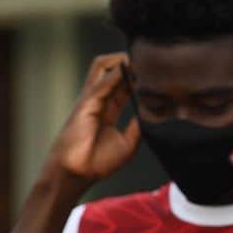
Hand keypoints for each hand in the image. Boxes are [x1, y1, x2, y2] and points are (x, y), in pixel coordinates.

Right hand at [45, 53, 140, 186]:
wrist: (77, 172)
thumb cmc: (98, 162)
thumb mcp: (128, 144)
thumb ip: (138, 127)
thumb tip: (151, 114)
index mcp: (108, 110)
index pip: (123, 86)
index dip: (137, 79)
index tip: (155, 77)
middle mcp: (98, 101)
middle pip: (112, 70)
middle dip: (130, 64)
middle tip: (149, 63)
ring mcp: (90, 99)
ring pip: (102, 67)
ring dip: (119, 60)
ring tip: (138, 59)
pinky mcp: (85, 103)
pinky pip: (101, 83)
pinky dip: (115, 74)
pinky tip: (128, 70)